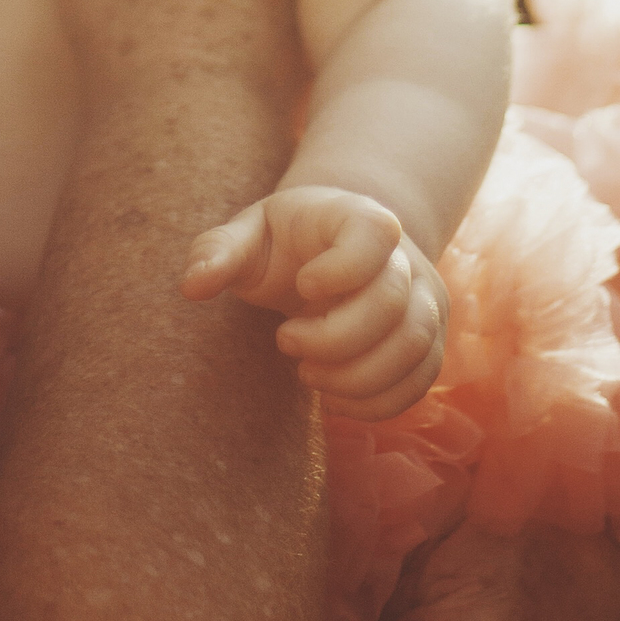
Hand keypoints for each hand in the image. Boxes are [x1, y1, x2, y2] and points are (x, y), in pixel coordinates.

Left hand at [183, 189, 448, 416]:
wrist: (337, 253)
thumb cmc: (284, 244)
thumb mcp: (249, 235)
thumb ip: (219, 252)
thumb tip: (192, 286)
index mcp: (359, 217)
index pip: (376, 234)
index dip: (341, 268)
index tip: (301, 286)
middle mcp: (405, 258)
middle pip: (391, 304)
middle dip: (334, 339)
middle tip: (286, 340)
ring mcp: (424, 301)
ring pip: (413, 348)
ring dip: (355, 378)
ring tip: (308, 373)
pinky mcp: (427, 344)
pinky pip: (420, 382)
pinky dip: (376, 403)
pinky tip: (333, 397)